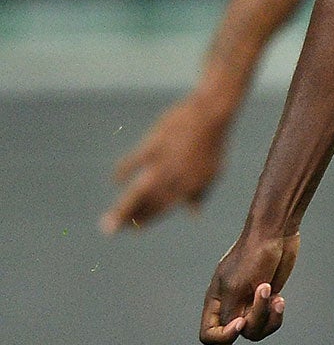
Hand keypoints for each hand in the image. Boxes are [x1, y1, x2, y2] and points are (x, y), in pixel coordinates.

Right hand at [101, 94, 232, 234]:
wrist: (209, 114)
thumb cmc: (211, 144)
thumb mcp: (212, 172)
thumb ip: (200, 194)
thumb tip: (193, 214)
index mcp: (192, 185)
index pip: (166, 208)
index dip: (149, 218)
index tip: (135, 229)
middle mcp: (178, 177)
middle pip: (150, 204)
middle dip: (131, 217)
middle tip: (112, 230)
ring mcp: (165, 161)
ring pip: (140, 190)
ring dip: (123, 207)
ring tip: (108, 220)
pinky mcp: (154, 144)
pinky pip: (134, 160)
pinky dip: (123, 170)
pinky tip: (115, 180)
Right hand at [201, 227, 299, 344]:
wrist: (275, 234)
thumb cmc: (253, 256)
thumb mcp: (237, 287)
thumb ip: (229, 314)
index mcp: (215, 301)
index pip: (208, 334)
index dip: (225, 335)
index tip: (242, 320)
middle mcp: (230, 305)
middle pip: (238, 334)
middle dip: (256, 318)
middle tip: (264, 291)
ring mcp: (249, 303)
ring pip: (256, 331)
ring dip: (269, 318)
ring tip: (277, 299)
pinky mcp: (266, 300)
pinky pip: (270, 321)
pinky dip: (276, 314)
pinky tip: (280, 298)